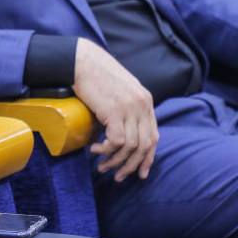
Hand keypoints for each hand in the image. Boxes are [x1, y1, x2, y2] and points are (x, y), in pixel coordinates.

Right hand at [72, 38, 157, 181]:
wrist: (83, 61)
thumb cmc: (97, 75)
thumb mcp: (121, 90)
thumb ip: (129, 107)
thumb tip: (123, 131)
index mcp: (146, 100)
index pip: (153, 136)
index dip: (147, 158)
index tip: (139, 173)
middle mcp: (142, 105)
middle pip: (144, 145)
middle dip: (132, 166)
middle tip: (118, 176)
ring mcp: (130, 108)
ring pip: (130, 147)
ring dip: (116, 161)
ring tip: (102, 166)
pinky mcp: (114, 111)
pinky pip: (117, 141)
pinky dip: (107, 150)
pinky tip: (95, 150)